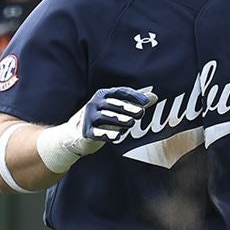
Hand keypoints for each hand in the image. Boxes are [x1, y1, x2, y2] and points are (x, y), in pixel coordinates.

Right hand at [35, 87, 157, 172]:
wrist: (75, 135)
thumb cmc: (101, 119)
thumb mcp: (117, 108)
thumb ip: (134, 102)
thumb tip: (154, 97)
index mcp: (103, 95)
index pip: (120, 92)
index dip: (134, 96)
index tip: (146, 103)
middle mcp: (95, 103)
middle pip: (113, 104)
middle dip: (128, 108)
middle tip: (141, 114)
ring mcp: (88, 117)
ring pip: (105, 117)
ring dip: (119, 120)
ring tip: (131, 124)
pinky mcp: (86, 132)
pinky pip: (98, 132)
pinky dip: (108, 134)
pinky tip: (119, 136)